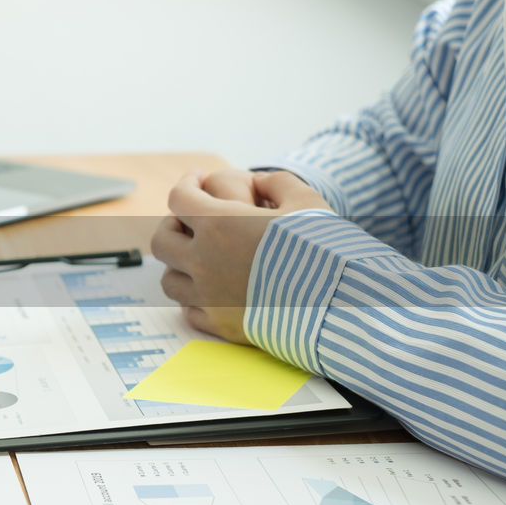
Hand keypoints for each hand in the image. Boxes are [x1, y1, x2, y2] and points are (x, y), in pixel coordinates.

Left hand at [150, 170, 330, 342]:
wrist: (342, 304)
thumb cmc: (327, 248)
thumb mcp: (307, 202)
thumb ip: (278, 183)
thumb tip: (261, 180)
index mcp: (219, 224)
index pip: (180, 198)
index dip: (186, 183)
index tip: (196, 180)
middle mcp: (204, 261)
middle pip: (163, 241)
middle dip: (173, 225)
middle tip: (190, 221)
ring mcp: (208, 296)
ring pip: (170, 280)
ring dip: (180, 265)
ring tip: (198, 258)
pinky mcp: (220, 325)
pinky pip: (190, 311)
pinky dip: (195, 298)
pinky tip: (211, 290)